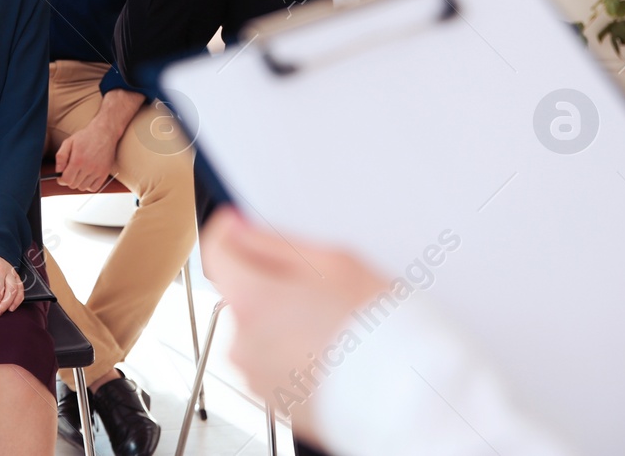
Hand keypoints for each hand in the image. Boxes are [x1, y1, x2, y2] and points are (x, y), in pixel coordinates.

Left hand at [53, 122, 119, 192]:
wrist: (104, 132)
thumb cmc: (85, 137)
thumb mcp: (69, 142)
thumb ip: (61, 157)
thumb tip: (58, 171)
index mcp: (78, 160)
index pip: (66, 180)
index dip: (61, 179)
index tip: (62, 175)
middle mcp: (88, 167)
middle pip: (73, 185)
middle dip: (70, 179)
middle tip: (71, 171)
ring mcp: (98, 171)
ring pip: (83, 187)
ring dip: (79, 182)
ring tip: (80, 172)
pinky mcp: (105, 173)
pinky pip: (93, 188)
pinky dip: (88, 185)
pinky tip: (87, 176)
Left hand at [201, 207, 387, 430]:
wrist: (408, 400)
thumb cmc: (378, 332)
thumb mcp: (334, 262)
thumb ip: (274, 242)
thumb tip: (240, 230)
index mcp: (250, 301)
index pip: (216, 250)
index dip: (231, 230)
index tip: (244, 224)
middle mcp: (241, 341)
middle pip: (240, 292)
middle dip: (268, 280)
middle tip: (316, 283)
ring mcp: (255, 375)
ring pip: (257, 327)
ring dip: (281, 318)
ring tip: (331, 324)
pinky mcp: (273, 399)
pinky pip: (272, 360)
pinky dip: (291, 350)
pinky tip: (329, 350)